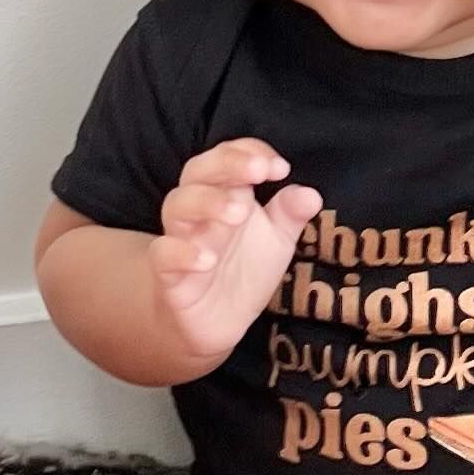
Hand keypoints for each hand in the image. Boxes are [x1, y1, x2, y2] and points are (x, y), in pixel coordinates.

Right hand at [154, 139, 321, 369]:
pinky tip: (209, 260)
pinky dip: (182, 253)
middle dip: (227, 164)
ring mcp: (180, 239)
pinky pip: (163, 254)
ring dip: (207, 202)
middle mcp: (199, 210)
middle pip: (198, 171)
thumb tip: (310, 194)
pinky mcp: (168, 274)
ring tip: (239, 212)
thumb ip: (291, 215)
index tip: (279, 168)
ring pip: (177, 205)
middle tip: (258, 171)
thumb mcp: (277, 241)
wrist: (216, 321)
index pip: (228, 157)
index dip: (249, 152)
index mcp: (226, 193)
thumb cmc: (244, 269)